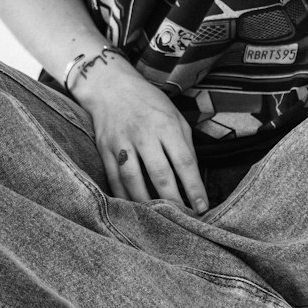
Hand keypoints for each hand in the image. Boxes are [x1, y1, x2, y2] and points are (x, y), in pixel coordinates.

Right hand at [74, 57, 207, 213]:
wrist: (110, 87)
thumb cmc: (149, 103)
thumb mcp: (175, 115)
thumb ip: (184, 144)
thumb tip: (193, 178)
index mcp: (166, 125)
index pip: (184, 161)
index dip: (195, 187)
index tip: (203, 207)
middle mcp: (143, 134)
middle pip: (160, 174)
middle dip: (174, 201)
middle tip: (183, 220)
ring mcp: (121, 143)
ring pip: (134, 181)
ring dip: (147, 204)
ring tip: (159, 221)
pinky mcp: (104, 150)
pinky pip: (114, 179)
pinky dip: (124, 197)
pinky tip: (134, 210)